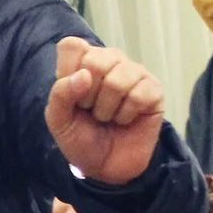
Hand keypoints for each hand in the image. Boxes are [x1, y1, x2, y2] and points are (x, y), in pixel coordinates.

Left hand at [45, 37, 166, 186]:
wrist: (105, 167)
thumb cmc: (80, 138)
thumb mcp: (58, 120)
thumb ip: (61, 94)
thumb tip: (84, 75)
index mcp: (83, 62)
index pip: (72, 45)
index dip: (67, 72)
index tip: (71, 96)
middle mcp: (110, 61)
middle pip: (96, 61)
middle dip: (88, 96)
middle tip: (91, 110)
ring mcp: (134, 73)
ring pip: (118, 79)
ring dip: (107, 108)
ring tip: (108, 117)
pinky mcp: (154, 90)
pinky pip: (139, 94)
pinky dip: (126, 115)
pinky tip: (126, 119)